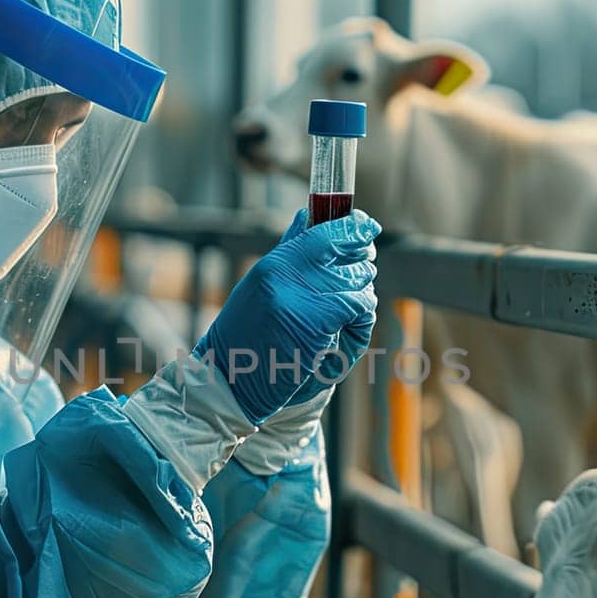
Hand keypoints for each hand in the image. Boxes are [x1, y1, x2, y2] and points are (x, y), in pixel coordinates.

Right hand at [195, 209, 378, 423]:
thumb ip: (288, 253)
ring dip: (362, 292)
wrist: (229, 382)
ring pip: (357, 279)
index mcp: (273, 263)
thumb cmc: (246, 338)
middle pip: (347, 252)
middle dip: (361, 264)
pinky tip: (351, 324)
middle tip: (359, 277)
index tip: (367, 227)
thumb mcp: (260, 288)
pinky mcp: (316, 324)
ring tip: (350, 308)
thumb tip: (308, 215)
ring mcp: (300, 299)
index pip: (323, 230)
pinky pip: (358, 305)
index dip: (353, 226)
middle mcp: (284, 274)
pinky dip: (362, 313)